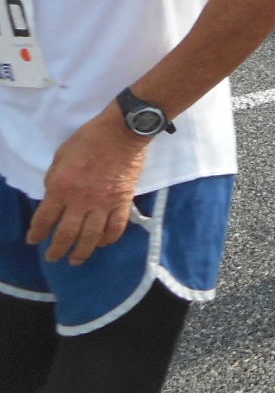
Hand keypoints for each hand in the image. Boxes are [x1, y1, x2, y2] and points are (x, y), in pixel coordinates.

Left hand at [26, 104, 148, 264]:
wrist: (121, 133)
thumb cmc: (88, 139)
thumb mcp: (60, 157)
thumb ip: (55, 179)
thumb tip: (54, 197)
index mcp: (60, 188)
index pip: (44, 220)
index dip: (37, 234)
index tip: (34, 240)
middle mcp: (80, 201)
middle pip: (66, 234)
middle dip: (57, 250)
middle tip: (53, 257)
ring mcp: (103, 203)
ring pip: (91, 237)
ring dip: (81, 252)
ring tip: (76, 260)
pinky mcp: (123, 201)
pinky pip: (116, 227)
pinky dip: (108, 239)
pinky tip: (102, 243)